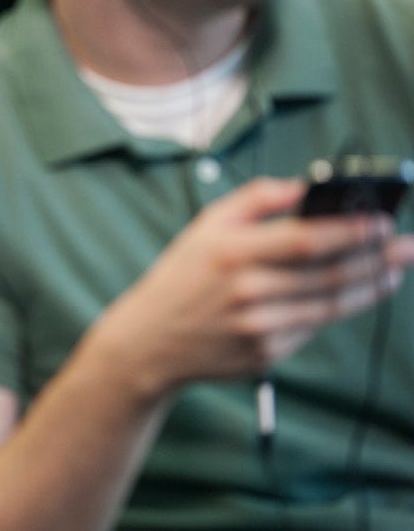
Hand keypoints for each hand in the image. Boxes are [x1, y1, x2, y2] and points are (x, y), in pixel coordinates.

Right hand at [92, 177, 413, 397]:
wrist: (150, 339)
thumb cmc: (182, 275)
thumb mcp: (207, 225)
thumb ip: (258, 198)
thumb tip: (307, 186)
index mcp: (232, 252)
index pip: (306, 239)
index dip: (351, 231)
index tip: (382, 220)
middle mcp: (247, 291)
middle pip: (329, 273)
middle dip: (377, 258)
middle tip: (406, 247)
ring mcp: (258, 326)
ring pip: (331, 304)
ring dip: (370, 286)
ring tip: (394, 269)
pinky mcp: (266, 354)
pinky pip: (313, 327)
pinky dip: (338, 309)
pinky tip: (356, 294)